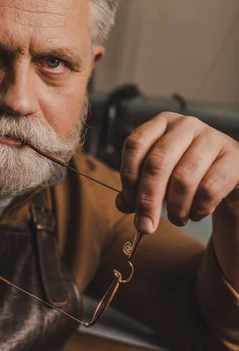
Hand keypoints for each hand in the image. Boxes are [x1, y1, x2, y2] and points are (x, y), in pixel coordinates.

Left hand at [115, 112, 238, 233]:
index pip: (135, 144)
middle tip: (145, 225)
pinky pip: (209, 189)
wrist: (231, 176)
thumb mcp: (161, 177)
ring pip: (183, 178)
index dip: (128, 175)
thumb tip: (122, 204)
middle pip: (157, 162)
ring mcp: (212, 138)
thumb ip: (138, 189)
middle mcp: (186, 125)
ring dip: (175, 208)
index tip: (128, 201)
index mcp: (162, 124)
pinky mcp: (234, 158)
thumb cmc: (190, 173)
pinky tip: (196, 213)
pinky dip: (198, 208)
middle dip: (147, 199)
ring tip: (177, 219)